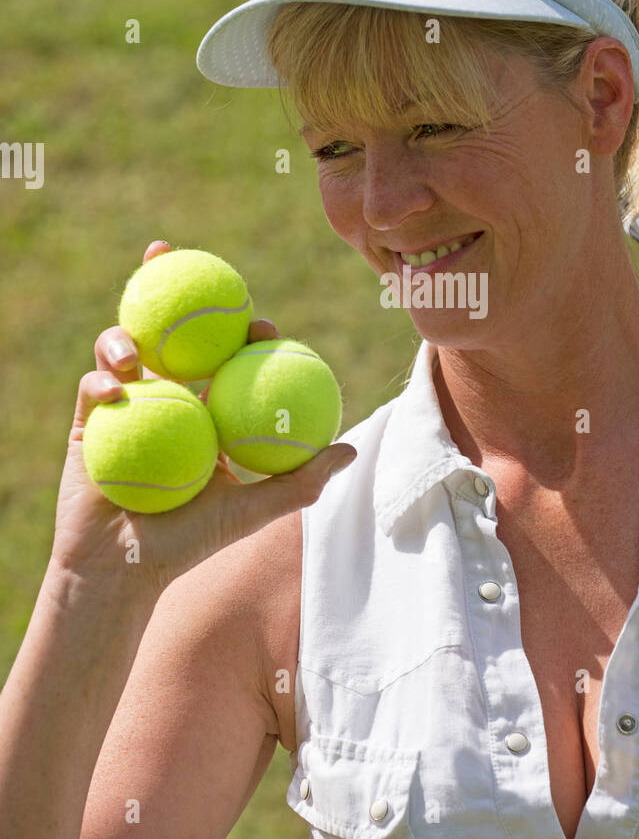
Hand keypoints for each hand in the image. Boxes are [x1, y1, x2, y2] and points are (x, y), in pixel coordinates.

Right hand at [50, 240, 356, 599]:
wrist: (121, 570)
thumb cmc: (189, 543)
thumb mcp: (250, 511)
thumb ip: (299, 482)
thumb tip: (350, 449)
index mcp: (208, 413)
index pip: (229, 360)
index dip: (246, 334)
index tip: (262, 323)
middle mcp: (169, 401)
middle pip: (174, 337)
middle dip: (175, 292)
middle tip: (183, 268)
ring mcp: (127, 406)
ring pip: (124, 351)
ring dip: (125, 337)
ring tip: (134, 353)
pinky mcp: (87, 421)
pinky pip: (92, 388)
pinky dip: (100, 382)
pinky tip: (114, 390)